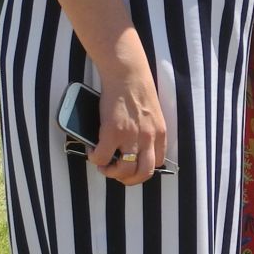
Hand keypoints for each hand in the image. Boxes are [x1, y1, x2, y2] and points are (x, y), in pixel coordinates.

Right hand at [91, 65, 167, 184]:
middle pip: (143, 174)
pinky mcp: (112, 132)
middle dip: (128, 180)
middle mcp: (149, 138)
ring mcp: (131, 136)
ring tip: (103, 164)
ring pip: (124, 171)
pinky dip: (95, 159)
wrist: (127, 73)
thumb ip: (147, 131)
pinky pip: (102, 157)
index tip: (131, 165)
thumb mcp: (152, 114)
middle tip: (116, 173)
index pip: (157, 163)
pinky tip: (92, 151)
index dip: (142, 169)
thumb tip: (132, 147)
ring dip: (111, 172)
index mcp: (160, 134)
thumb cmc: (138, 89)